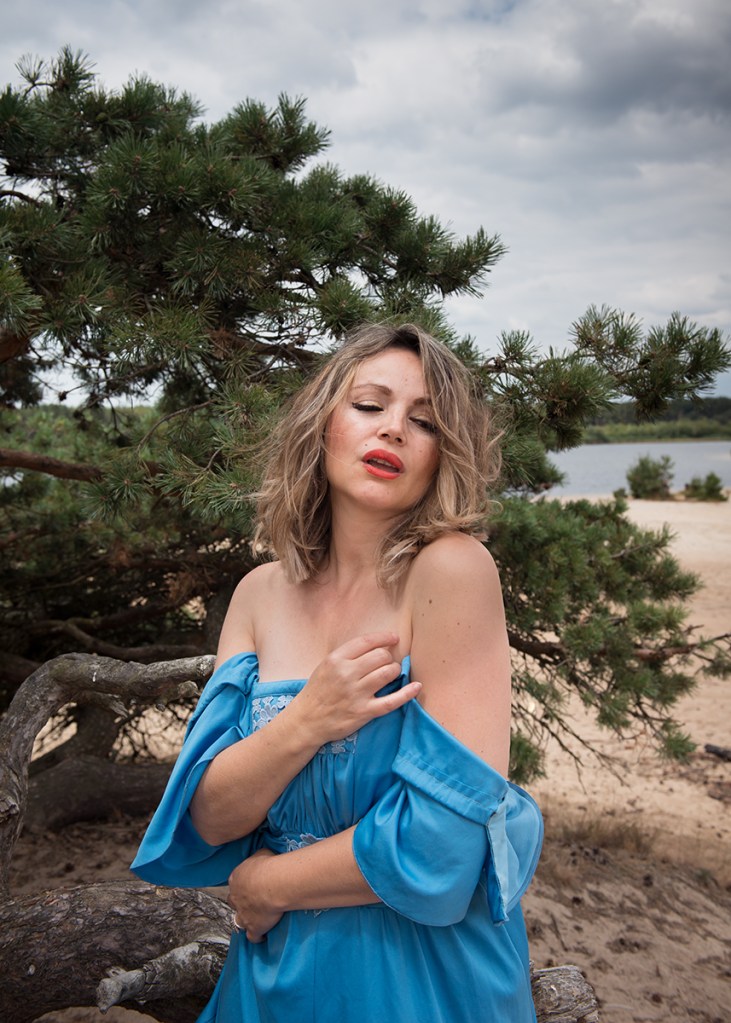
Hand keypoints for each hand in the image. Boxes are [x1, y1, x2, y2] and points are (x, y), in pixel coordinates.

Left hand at [228, 848, 282, 942]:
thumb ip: (257, 859)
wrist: (274, 884)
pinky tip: (263, 936)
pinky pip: (252, 936)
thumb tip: (261, 859)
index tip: (252, 885)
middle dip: (240, 903)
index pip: (235, 883)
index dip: (243, 885)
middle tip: (252, 902)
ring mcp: (243, 914)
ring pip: (238, 921)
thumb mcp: (262, 854)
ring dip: (245, 920)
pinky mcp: (254, 927)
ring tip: (255, 920)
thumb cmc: (269, 866)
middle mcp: (236, 897)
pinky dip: (257, 937)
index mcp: (236, 879)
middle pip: (233, 902)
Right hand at [294, 632, 420, 743]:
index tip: (394, 638)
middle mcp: (347, 674)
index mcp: (336, 660)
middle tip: (386, 662)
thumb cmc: (318, 690)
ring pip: (388, 673)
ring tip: (390, 674)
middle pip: (381, 656)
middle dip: (388, 657)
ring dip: (394, 671)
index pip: (366, 642)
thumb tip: (376, 645)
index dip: (384, 638)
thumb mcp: (326, 665)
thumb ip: (348, 655)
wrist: (307, 720)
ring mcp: (356, 694)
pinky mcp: (364, 712)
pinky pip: (392, 701)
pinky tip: (417, 686)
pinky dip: (407, 693)